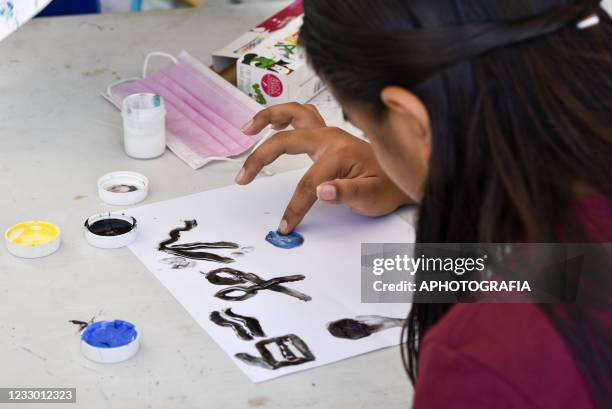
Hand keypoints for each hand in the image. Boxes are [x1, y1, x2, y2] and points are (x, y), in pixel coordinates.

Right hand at [237, 103, 412, 233]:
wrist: (401, 175)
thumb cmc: (386, 186)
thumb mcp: (371, 197)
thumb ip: (347, 192)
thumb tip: (322, 191)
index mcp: (339, 152)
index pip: (307, 184)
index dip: (294, 207)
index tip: (285, 226)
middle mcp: (330, 136)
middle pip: (286, 140)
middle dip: (260, 157)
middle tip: (243, 177)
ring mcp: (327, 132)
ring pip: (292, 113)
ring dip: (267, 118)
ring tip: (246, 130)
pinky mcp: (326, 135)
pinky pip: (300, 115)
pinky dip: (282, 116)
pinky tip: (272, 126)